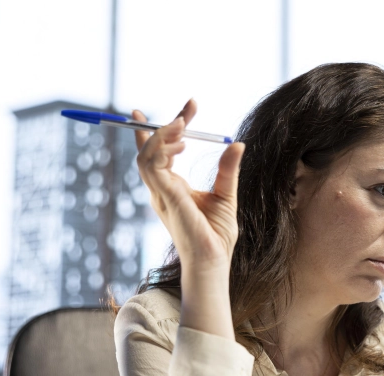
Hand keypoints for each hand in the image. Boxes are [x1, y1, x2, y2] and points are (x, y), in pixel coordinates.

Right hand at [134, 99, 244, 273]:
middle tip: (190, 108)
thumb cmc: (217, 235)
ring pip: (146, 155)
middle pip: (151, 149)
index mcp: (171, 187)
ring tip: (183, 122)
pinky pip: (153, 165)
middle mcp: (161, 189)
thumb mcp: (226, 194)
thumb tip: (237, 144)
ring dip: (162, 134)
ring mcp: (160, 193)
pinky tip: (182, 141)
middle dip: (165, 124)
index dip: (164, 129)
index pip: (161, 152)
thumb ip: (227, 169)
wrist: (214, 259)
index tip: (186, 109)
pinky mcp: (164, 197)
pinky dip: (162, 148)